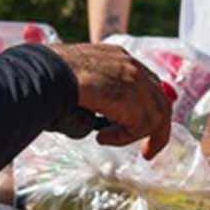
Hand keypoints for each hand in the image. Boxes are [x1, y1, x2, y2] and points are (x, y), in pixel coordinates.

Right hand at [52, 43, 172, 157]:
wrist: (49, 71)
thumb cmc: (49, 77)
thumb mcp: (78, 79)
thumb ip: (95, 92)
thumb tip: (93, 117)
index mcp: (119, 56)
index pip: (147, 83)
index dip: (147, 107)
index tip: (139, 125)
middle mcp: (132, 65)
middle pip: (160, 101)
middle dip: (156, 130)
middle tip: (147, 152)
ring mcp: (135, 80)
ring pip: (154, 116)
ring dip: (131, 135)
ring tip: (107, 139)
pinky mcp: (133, 98)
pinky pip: (140, 127)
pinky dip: (122, 138)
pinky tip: (102, 138)